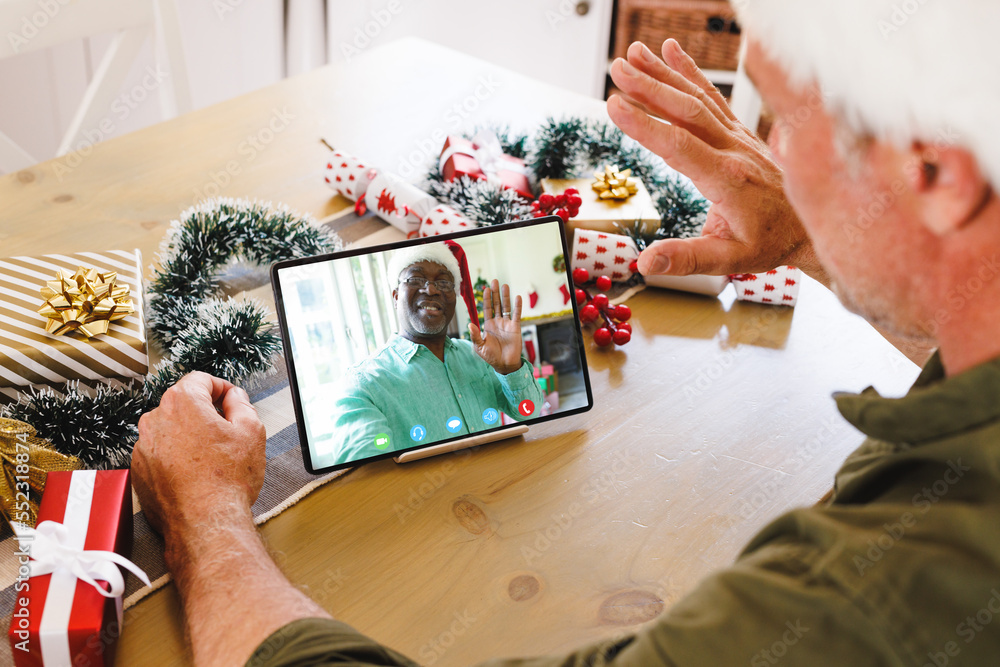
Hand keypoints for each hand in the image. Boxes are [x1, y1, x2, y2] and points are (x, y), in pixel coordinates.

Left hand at [132, 371, 265, 539]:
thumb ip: (241, 404)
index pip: (200, 379)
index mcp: (182, 402)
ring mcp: (143, 447)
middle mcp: (155, 420)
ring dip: (188, 435)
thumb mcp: (251, 431)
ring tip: (211, 457)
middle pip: (182, 404)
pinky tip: (194, 473)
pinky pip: (159, 454)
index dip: (221, 387)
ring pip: (169, 430)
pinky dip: (174, 457)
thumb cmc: (227, 479)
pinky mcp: (139, 471)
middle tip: (226, 430)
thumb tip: (234, 398)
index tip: (230, 399)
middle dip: (204, 412)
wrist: (206, 522)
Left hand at [469, 279, 522, 374]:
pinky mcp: (515, 327)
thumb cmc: (491, 356)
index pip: (487, 308)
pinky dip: (517, 306)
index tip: (485, 288)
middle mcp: (497, 322)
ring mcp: (507, 324)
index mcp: (488, 325)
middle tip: (495, 281)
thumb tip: (469, 324)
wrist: (504, 364)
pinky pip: (516, 314)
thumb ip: (475, 335)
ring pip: (506, 307)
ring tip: (505, 285)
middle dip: (495, 293)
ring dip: (505, 296)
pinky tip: (517, 297)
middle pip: (496, 304)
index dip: (486, 299)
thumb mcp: (479, 346)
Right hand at [607, 39, 823, 280]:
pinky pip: (712, 97)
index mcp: (727, 180)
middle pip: (687, 111)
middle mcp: (733, 150)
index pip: (679, 147)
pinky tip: (670, 52)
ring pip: (698, 98)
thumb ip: (686, 260)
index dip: (645, 125)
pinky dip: (690, 72)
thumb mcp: (729, 262)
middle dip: (649, 87)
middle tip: (616, 69)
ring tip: (632, 54)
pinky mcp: (739, 132)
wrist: (811, 226)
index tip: (614, 105)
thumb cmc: (769, 244)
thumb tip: (645, 261)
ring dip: (664, 74)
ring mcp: (738, 137)